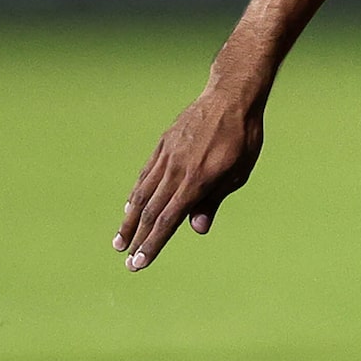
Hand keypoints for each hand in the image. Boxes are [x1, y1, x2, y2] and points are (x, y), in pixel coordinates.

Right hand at [112, 85, 264, 269]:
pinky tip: (130, 207)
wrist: (231, 98)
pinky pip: (145, 174)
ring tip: (119, 240)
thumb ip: (213, 201)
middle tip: (126, 261)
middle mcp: (177, 170)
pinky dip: (135, 193)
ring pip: (142, 193)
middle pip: (151, 212)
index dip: (152, 244)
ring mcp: (167, 156)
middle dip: (138, 239)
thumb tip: (196, 229)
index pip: (168, 221)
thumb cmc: (242, 139)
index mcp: (197, 181)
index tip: (139, 263)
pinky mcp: (163, 145)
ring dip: (129, 220)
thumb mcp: (237, 174)